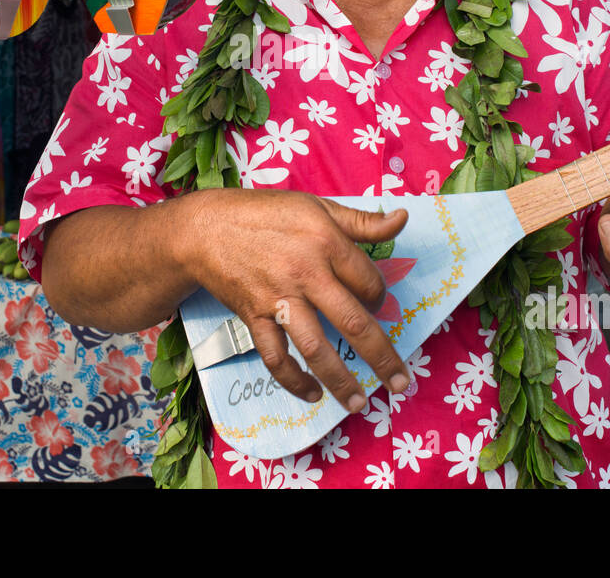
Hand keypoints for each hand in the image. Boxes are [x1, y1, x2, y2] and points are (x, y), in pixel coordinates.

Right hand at [178, 188, 411, 412]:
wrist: (207, 228)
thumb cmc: (265, 213)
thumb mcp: (317, 206)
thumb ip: (362, 219)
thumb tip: (403, 219)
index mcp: (327, 243)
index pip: (369, 281)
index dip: (380, 297)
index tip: (377, 303)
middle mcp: (307, 274)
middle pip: (353, 322)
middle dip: (382, 356)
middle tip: (401, 383)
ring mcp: (279, 299)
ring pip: (316, 347)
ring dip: (340, 380)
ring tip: (358, 404)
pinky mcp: (255, 316)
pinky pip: (275, 356)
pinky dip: (293, 379)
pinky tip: (311, 393)